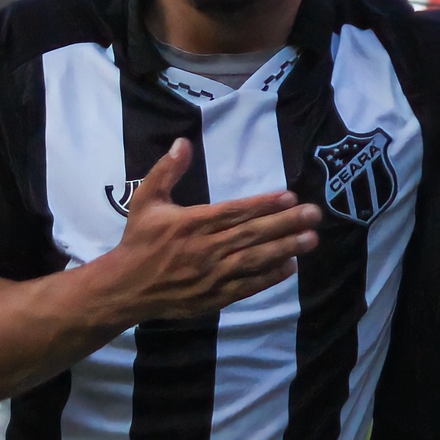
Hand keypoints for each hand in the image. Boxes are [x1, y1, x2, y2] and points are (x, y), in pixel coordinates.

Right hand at [102, 140, 322, 323]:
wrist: (125, 287)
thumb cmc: (139, 240)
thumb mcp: (146, 200)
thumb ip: (166, 171)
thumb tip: (183, 143)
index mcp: (192, 223)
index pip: (235, 212)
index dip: (264, 204)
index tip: (290, 196)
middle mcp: (205, 249)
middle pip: (251, 235)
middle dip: (285, 224)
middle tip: (314, 214)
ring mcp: (212, 275)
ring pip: (254, 260)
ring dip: (285, 249)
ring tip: (311, 239)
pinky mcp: (214, 297)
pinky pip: (247, 286)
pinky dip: (269, 277)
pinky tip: (291, 266)